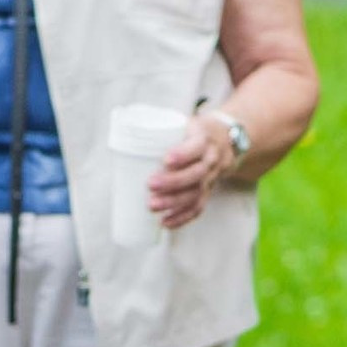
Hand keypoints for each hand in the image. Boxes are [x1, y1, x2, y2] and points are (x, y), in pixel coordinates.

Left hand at [147, 114, 237, 228]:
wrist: (224, 142)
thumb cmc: (192, 132)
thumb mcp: (184, 124)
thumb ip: (161, 132)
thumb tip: (123, 139)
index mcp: (204, 139)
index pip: (197, 146)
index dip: (183, 154)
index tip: (166, 160)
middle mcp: (210, 159)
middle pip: (196, 174)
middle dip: (173, 182)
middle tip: (150, 185)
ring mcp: (210, 178)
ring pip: (195, 193)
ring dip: (174, 202)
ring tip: (152, 206)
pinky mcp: (207, 192)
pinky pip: (197, 207)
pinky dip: (182, 217)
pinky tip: (165, 222)